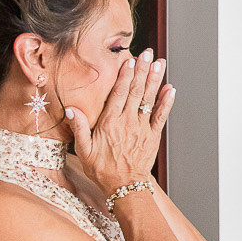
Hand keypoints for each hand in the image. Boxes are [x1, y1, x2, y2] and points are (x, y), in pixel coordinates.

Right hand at [64, 49, 175, 195]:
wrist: (124, 187)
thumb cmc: (102, 169)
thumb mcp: (83, 150)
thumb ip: (79, 128)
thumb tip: (71, 108)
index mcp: (109, 123)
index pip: (118, 94)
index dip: (124, 76)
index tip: (129, 60)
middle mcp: (127, 123)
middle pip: (135, 92)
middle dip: (141, 71)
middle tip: (147, 53)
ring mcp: (142, 128)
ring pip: (148, 100)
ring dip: (154, 80)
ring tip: (159, 63)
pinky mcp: (153, 136)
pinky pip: (160, 116)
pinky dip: (166, 102)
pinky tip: (170, 89)